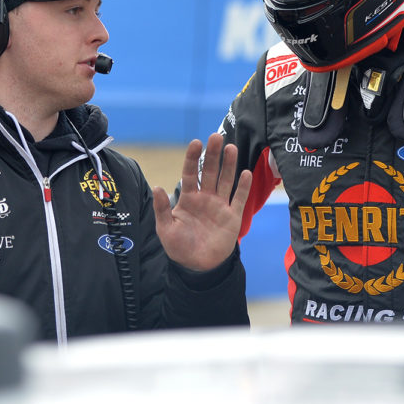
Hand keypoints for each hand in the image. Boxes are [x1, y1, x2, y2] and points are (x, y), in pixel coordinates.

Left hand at [152, 133, 250, 271]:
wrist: (198, 266)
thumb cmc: (179, 247)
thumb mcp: (165, 229)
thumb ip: (162, 209)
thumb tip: (157, 187)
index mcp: (188, 198)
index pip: (190, 173)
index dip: (192, 158)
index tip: (196, 142)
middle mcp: (205, 198)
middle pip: (210, 172)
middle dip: (213, 154)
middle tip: (216, 136)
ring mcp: (220, 206)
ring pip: (225, 180)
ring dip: (229, 165)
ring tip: (231, 148)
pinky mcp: (233, 216)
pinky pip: (239, 198)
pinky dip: (243, 186)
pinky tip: (246, 173)